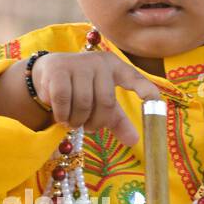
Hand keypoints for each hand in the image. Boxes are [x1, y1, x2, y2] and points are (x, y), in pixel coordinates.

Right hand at [31, 50, 163, 146]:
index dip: (145, 89)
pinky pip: (64, 100)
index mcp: (115, 68)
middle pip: (106, 101)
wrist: (48, 73)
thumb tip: (134, 141)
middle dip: (97, 122)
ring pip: (84, 103)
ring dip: (78, 121)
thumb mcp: (101, 104)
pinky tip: (62, 117)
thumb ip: (117, 120)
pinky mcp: (58, 70)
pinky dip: (63, 115)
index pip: (134, 78)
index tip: (155, 100)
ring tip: (73, 122)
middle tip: (89, 128)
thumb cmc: (81, 89)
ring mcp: (78, 64)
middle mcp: (99, 62)